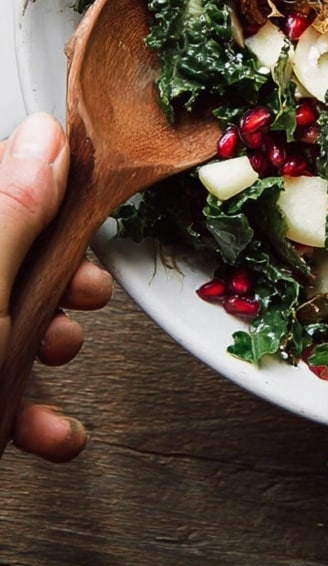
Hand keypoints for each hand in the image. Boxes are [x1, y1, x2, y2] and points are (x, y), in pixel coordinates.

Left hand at [0, 112, 112, 460]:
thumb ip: (10, 209)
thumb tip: (43, 138)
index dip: (38, 183)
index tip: (80, 200)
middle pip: (7, 250)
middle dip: (55, 271)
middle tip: (81, 287)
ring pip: (3, 316)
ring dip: (49, 340)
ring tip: (60, 352)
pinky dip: (32, 409)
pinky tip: (46, 427)